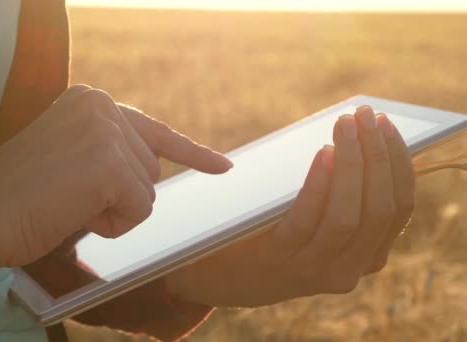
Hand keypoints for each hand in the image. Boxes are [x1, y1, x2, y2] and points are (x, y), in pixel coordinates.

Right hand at [0, 85, 231, 273]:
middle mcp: (101, 105)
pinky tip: (75, 215)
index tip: (222, 167)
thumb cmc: (17, 196)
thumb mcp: (68, 156)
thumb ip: (110, 150)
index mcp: (90, 101)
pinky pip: (140, 209)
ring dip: (114, 210)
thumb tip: (155, 165)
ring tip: (68, 204)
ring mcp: (106, 130)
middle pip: (151, 168)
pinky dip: (113, 224)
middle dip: (119, 195)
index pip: (153, 130)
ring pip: (148, 190)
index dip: (190, 154)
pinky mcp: (109, 162)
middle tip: (70, 198)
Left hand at [165, 106, 414, 306]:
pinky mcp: (277, 260)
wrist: (215, 275)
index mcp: (364, 258)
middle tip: (365, 114)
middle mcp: (346, 270)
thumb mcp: (315, 224)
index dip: (398, 162)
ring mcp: (312, 269)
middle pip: (380, 210)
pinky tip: (323, 153)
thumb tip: (359, 138)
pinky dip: (319, 184)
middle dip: (378, 156)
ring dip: (352, 164)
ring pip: (348, 215)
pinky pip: (306, 219)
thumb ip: (339, 195)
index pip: (399, 209)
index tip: (385, 124)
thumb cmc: (269, 235)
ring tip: (344, 125)